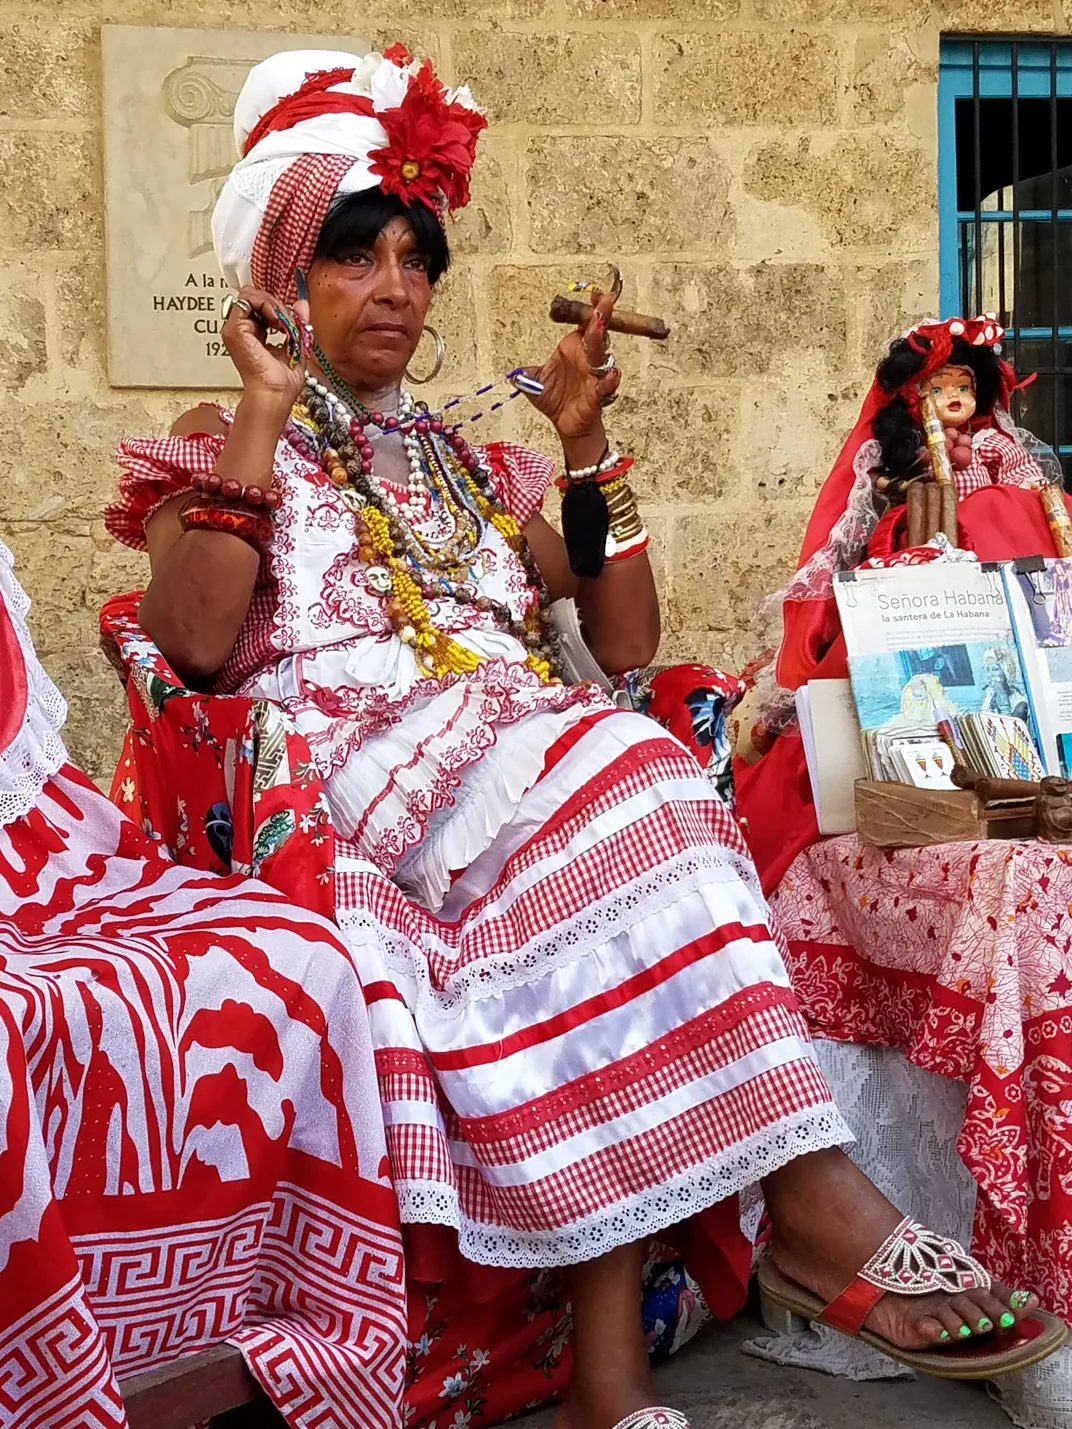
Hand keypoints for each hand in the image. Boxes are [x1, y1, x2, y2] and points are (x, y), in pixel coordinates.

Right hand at [222, 285, 308, 420]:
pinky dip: (267, 305)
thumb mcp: (296, 344)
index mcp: (254, 333)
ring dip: (273, 304)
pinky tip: (277, 321)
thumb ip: (298, 322)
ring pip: (251, 295)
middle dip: (277, 304)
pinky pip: (248, 300)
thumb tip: (302, 304)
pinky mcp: (234, 329)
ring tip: (283, 323)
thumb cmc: (282, 382)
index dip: (279, 307)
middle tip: (289, 321)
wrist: (274, 395)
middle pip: (256, 297)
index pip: (262, 305)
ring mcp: (235, 329)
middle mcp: (242, 330)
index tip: (293, 321)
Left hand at [522, 285, 621, 444]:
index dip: (590, 310)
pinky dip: (610, 380)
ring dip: (601, 340)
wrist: (564, 424)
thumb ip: (525, 372)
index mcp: (573, 349)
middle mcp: (586, 358)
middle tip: (604, 300)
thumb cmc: (555, 400)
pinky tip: (612, 373)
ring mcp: (594, 375)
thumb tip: (514, 371)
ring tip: (601, 325)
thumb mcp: (534, 382)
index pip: (584, 324)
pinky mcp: (598, 394)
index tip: (594, 294)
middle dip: (601, 316)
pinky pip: (606, 385)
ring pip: (601, 354)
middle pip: (596, 333)